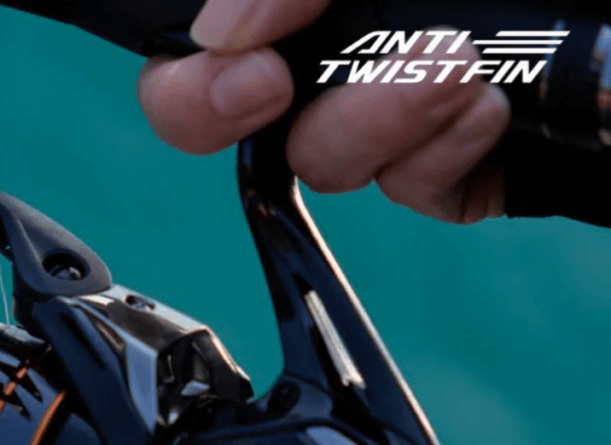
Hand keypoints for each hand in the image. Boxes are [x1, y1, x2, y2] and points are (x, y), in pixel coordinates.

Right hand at [136, 0, 510, 223]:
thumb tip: (222, 24)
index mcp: (316, 2)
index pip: (199, 43)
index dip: (191, 74)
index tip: (243, 53)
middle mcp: (337, 50)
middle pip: (228, 119)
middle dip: (236, 110)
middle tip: (274, 81)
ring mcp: (393, 113)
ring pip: (323, 162)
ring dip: (368, 122)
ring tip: (450, 69)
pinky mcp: (461, 167)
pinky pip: (416, 192)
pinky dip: (438, 162)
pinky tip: (487, 111)